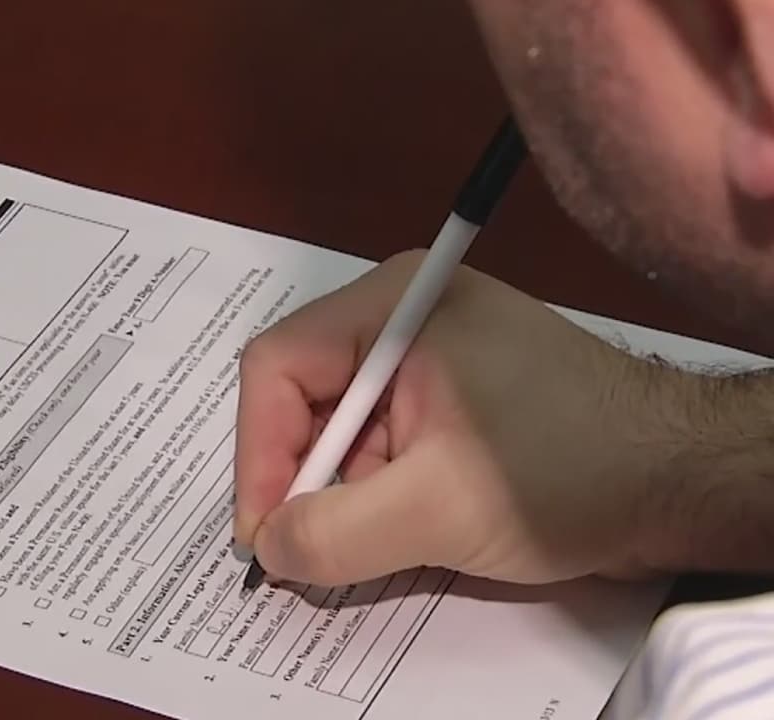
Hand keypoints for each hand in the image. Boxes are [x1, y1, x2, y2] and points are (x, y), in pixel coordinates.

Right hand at [233, 250, 675, 587]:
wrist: (684, 480)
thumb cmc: (566, 471)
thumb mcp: (439, 510)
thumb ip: (336, 532)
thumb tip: (269, 550)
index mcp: (393, 304)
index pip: (277, 367)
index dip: (257, 453)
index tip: (265, 534)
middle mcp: (401, 315)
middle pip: (304, 395)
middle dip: (300, 477)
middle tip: (304, 548)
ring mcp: (429, 355)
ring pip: (340, 426)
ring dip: (340, 492)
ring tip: (366, 544)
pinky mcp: (451, 396)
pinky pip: (381, 441)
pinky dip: (374, 492)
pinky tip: (396, 530)